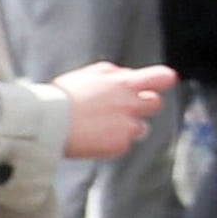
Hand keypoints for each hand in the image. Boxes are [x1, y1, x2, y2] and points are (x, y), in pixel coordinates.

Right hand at [53, 60, 174, 160]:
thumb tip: (126, 75)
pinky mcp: (121, 144)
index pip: (158, 77)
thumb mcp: (89, 75)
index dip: (164, 78)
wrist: (49, 122)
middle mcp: (131, 103)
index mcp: (122, 82)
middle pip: (155, 103)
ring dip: (128, 127)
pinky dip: (112, 141)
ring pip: (141, 127)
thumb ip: (112, 74)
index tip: (167, 79)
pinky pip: (124, 143)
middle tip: (125, 108)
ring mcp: (128, 125)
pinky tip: (94, 137)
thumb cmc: (63, 97)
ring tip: (100, 125)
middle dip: (145, 105)